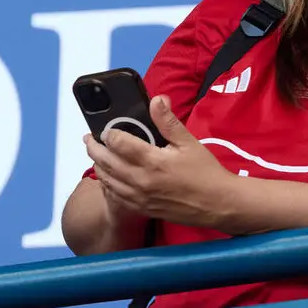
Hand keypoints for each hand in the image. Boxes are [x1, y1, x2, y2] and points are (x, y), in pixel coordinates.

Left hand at [84, 95, 236, 228]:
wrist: (218, 204)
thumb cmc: (206, 172)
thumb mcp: (189, 141)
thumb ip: (168, 121)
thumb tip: (156, 99)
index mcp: (152, 161)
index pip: (117, 142)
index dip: (109, 132)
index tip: (107, 128)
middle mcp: (141, 180)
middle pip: (105, 161)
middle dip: (94, 147)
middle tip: (89, 138)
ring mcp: (139, 197)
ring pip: (106, 180)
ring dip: (97, 165)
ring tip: (95, 154)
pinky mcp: (142, 209)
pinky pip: (115, 196)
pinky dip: (107, 184)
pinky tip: (107, 177)